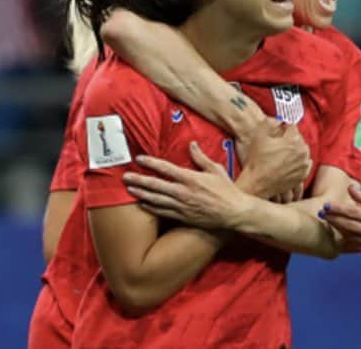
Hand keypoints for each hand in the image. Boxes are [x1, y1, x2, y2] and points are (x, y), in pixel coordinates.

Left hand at [123, 142, 250, 228]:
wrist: (235, 213)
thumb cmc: (227, 190)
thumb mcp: (215, 169)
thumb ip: (200, 157)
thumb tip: (191, 144)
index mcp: (190, 178)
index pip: (165, 168)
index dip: (150, 163)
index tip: (139, 159)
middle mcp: (183, 192)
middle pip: (155, 185)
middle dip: (138, 180)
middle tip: (125, 177)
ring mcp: (182, 206)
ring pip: (156, 200)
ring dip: (141, 194)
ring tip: (129, 190)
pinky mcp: (183, 217)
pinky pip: (163, 212)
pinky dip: (151, 208)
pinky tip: (142, 204)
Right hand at [239, 118, 310, 202]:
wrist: (258, 182)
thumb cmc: (257, 160)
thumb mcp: (259, 136)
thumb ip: (269, 122)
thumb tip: (278, 119)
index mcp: (294, 141)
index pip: (292, 127)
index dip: (283, 127)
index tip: (277, 132)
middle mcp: (303, 152)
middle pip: (299, 139)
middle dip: (290, 139)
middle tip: (278, 143)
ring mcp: (304, 165)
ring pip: (302, 152)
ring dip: (294, 150)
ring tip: (281, 154)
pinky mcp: (302, 176)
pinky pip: (303, 164)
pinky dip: (297, 162)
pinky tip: (287, 163)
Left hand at [322, 185, 360, 256]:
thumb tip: (350, 187)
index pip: (354, 213)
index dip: (339, 209)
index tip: (327, 205)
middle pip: (350, 225)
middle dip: (334, 218)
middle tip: (322, 212)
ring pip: (351, 236)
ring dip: (338, 228)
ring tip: (328, 220)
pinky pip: (356, 244)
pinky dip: (346, 237)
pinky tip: (339, 230)